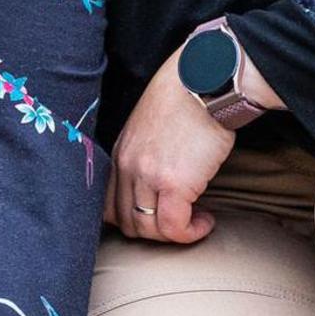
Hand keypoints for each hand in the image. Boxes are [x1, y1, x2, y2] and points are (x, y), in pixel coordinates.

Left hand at [103, 73, 236, 243]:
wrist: (205, 80)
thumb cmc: (187, 97)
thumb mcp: (151, 126)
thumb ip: (145, 153)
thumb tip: (160, 180)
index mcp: (120, 154)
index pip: (109, 207)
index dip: (134, 220)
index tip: (157, 218)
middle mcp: (127, 167)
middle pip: (128, 222)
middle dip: (156, 232)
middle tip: (180, 222)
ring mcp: (148, 176)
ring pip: (149, 229)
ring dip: (174, 235)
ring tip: (196, 221)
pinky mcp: (174, 183)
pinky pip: (174, 228)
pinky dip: (190, 233)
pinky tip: (205, 221)